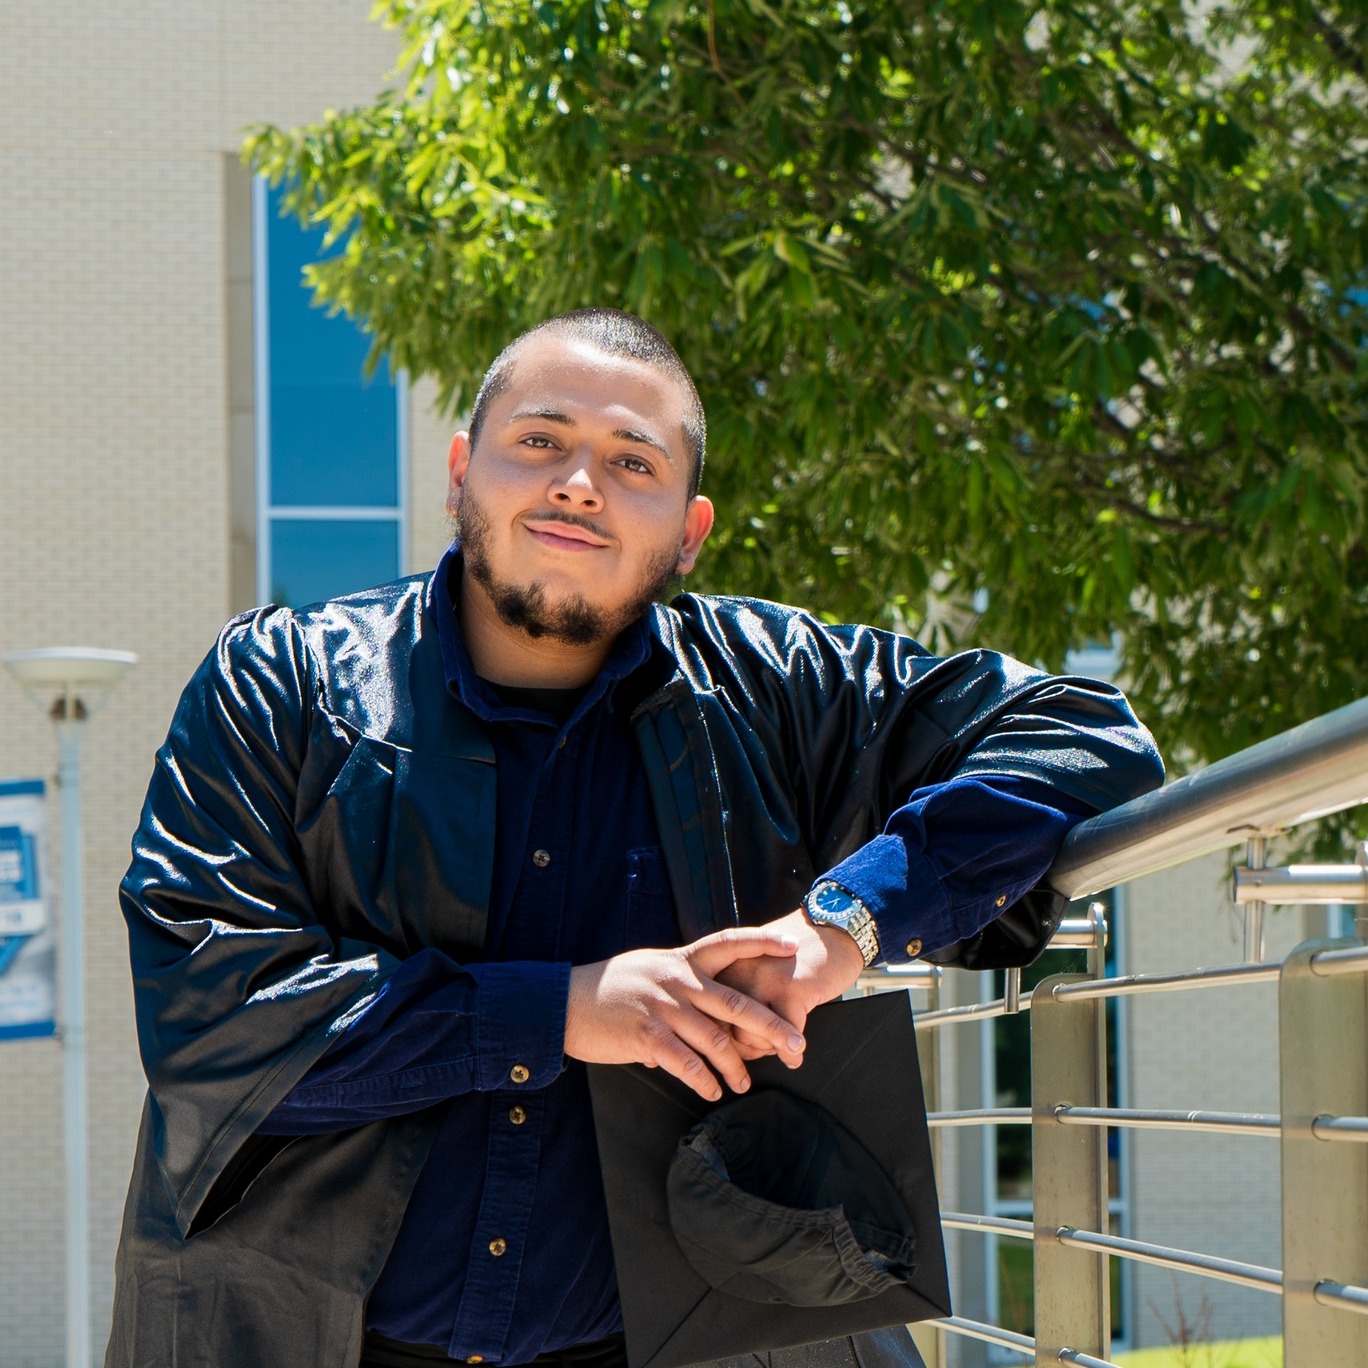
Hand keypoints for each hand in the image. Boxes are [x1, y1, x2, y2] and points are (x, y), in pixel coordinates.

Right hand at [564, 926, 807, 1100]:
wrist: (565, 1002)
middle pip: (737, 1003)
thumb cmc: (609, 987)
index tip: (788, 945)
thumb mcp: (648, 970)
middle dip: (771, 1026)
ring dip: (736, 1067)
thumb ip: (678, 985)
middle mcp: (678, 981)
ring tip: (744, 1083)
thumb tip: (697, 1011)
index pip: (728, 942)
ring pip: (716, 1040)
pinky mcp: (649, 1036)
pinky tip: (712, 1091)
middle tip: (797, 1044)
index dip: (760, 942)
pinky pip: (687, 1063)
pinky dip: (703, 1081)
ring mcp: (665, 1008)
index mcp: (681, 960)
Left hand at [716, 908, 865, 1066]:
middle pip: (728, 1031)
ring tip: (784, 1046)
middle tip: (769, 1049)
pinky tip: (796, 1054)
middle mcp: (737, 973)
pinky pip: (785, 1036)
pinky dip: (791, 1051)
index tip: (747, 1045)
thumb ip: (741, 998)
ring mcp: (762, 981)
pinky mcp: (789, 990)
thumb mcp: (758, 970)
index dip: (728, 1039)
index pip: (711, 1018)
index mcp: (726, 968)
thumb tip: (734, 1047)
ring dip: (770, 1049)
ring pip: (752, 1037)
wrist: (834, 930)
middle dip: (749, 1049)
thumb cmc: (798, 958)